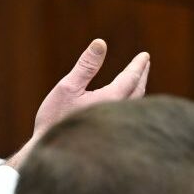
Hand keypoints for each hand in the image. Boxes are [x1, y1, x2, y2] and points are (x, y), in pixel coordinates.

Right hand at [7, 39, 149, 167]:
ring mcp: (117, 127)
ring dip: (138, 89)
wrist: (49, 151)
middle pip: (138, 91)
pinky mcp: (113, 136)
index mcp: (111, 100)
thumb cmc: (55, 119)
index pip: (130, 78)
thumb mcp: (68, 87)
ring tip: (137, 81)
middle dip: (141, 76)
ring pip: (135, 104)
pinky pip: (129, 114)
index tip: (144, 56)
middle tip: (143, 64)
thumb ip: (86, 65)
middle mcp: (119, 114)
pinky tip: (125, 102)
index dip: (137, 65)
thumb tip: (101, 43)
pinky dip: (131, 103)